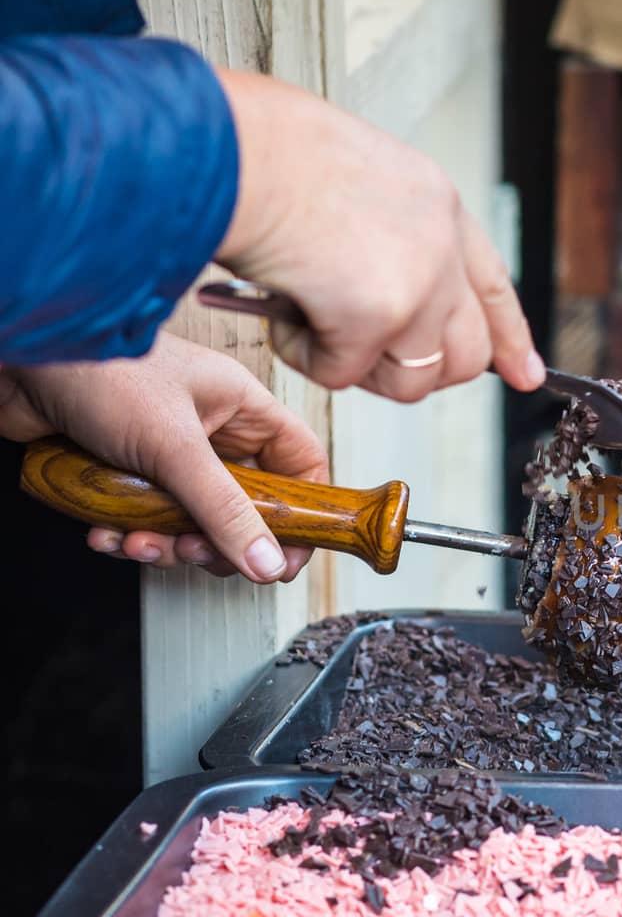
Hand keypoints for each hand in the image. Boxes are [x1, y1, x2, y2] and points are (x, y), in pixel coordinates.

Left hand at [0, 334, 328, 582]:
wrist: (18, 355)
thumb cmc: (99, 369)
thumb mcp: (174, 446)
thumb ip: (224, 510)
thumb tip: (267, 560)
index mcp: (240, 407)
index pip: (299, 463)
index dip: (299, 512)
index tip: (284, 557)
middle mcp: (209, 428)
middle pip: (243, 504)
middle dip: (218, 540)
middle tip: (196, 553)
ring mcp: (166, 449)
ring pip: (190, 518)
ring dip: (165, 542)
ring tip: (140, 542)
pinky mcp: (124, 467)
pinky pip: (143, 517)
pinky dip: (125, 534)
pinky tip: (106, 533)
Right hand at [213, 69, 544, 401]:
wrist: (226, 144)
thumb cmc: (261, 151)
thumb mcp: (356, 180)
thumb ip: (387, 236)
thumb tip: (379, 300)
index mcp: (439, 205)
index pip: (493, 287)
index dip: (508, 337)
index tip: (522, 372)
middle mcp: (442, 246)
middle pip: (466, 353)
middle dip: (416, 371)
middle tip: (358, 354)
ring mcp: (418, 285)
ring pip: (414, 379)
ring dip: (357, 368)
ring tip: (310, 323)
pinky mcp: (377, 316)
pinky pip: (343, 374)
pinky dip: (306, 356)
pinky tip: (281, 311)